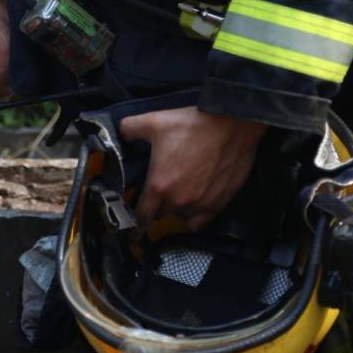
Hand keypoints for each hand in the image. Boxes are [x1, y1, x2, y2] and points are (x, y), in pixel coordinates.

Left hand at [119, 106, 267, 230]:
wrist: (232, 125)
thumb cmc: (193, 124)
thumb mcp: (154, 121)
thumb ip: (130, 128)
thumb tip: (120, 133)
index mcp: (159, 185)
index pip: (141, 216)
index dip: (135, 224)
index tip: (133, 231)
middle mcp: (178, 201)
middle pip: (160, 214)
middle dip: (156, 206)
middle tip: (159, 192)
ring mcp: (200, 205)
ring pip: (181, 216)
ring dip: (176, 208)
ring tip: (179, 192)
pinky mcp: (219, 204)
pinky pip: (201, 222)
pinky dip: (196, 217)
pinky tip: (195, 205)